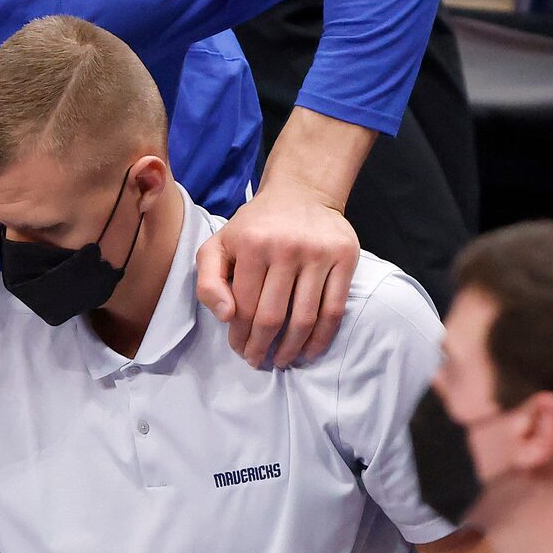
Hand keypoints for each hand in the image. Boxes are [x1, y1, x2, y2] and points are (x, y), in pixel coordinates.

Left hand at [195, 183, 359, 368]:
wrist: (301, 192)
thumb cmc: (255, 226)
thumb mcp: (219, 245)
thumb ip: (208, 281)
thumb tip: (226, 317)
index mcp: (252, 245)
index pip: (243, 307)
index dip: (239, 336)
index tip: (239, 350)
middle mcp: (286, 247)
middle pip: (272, 317)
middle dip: (261, 347)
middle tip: (258, 360)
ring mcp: (318, 253)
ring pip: (303, 318)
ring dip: (291, 349)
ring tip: (282, 360)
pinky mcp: (344, 257)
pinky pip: (333, 309)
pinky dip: (321, 337)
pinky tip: (309, 351)